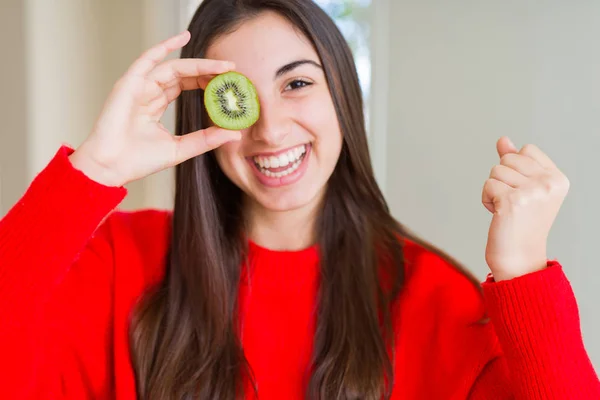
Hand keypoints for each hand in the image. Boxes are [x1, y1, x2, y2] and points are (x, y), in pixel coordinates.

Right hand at [69, 30, 240, 186]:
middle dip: (207, 71)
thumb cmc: (138, 160)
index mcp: (156, 105)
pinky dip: (164, 47)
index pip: (185, 85)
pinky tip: (183, 38)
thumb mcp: (180, 148)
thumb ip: (206, 139)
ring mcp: (138, 86)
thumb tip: (234, 133)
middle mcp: (148, 92)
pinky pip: (147, 59)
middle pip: (182, 74)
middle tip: (231, 70)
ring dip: (198, 64)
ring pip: (172, 67)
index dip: (206, 81)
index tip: (228, 83)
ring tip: (222, 65)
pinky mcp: (128, 84)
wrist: (112, 167)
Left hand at [482, 136, 569, 280]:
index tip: (523, 192)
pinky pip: (488, 185)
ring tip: (507, 209)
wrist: (518, 256)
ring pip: (495, 171)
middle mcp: (549, 183)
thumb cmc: (520, 221)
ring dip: (493, 190)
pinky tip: (499, 214)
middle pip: (508, 158)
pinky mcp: (512, 200)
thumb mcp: (524, 187)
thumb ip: (515, 162)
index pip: (526, 150)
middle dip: (502, 178)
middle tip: (513, 202)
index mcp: (558, 178)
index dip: (515, 168)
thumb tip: (503, 139)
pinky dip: (486, 199)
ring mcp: (532, 192)